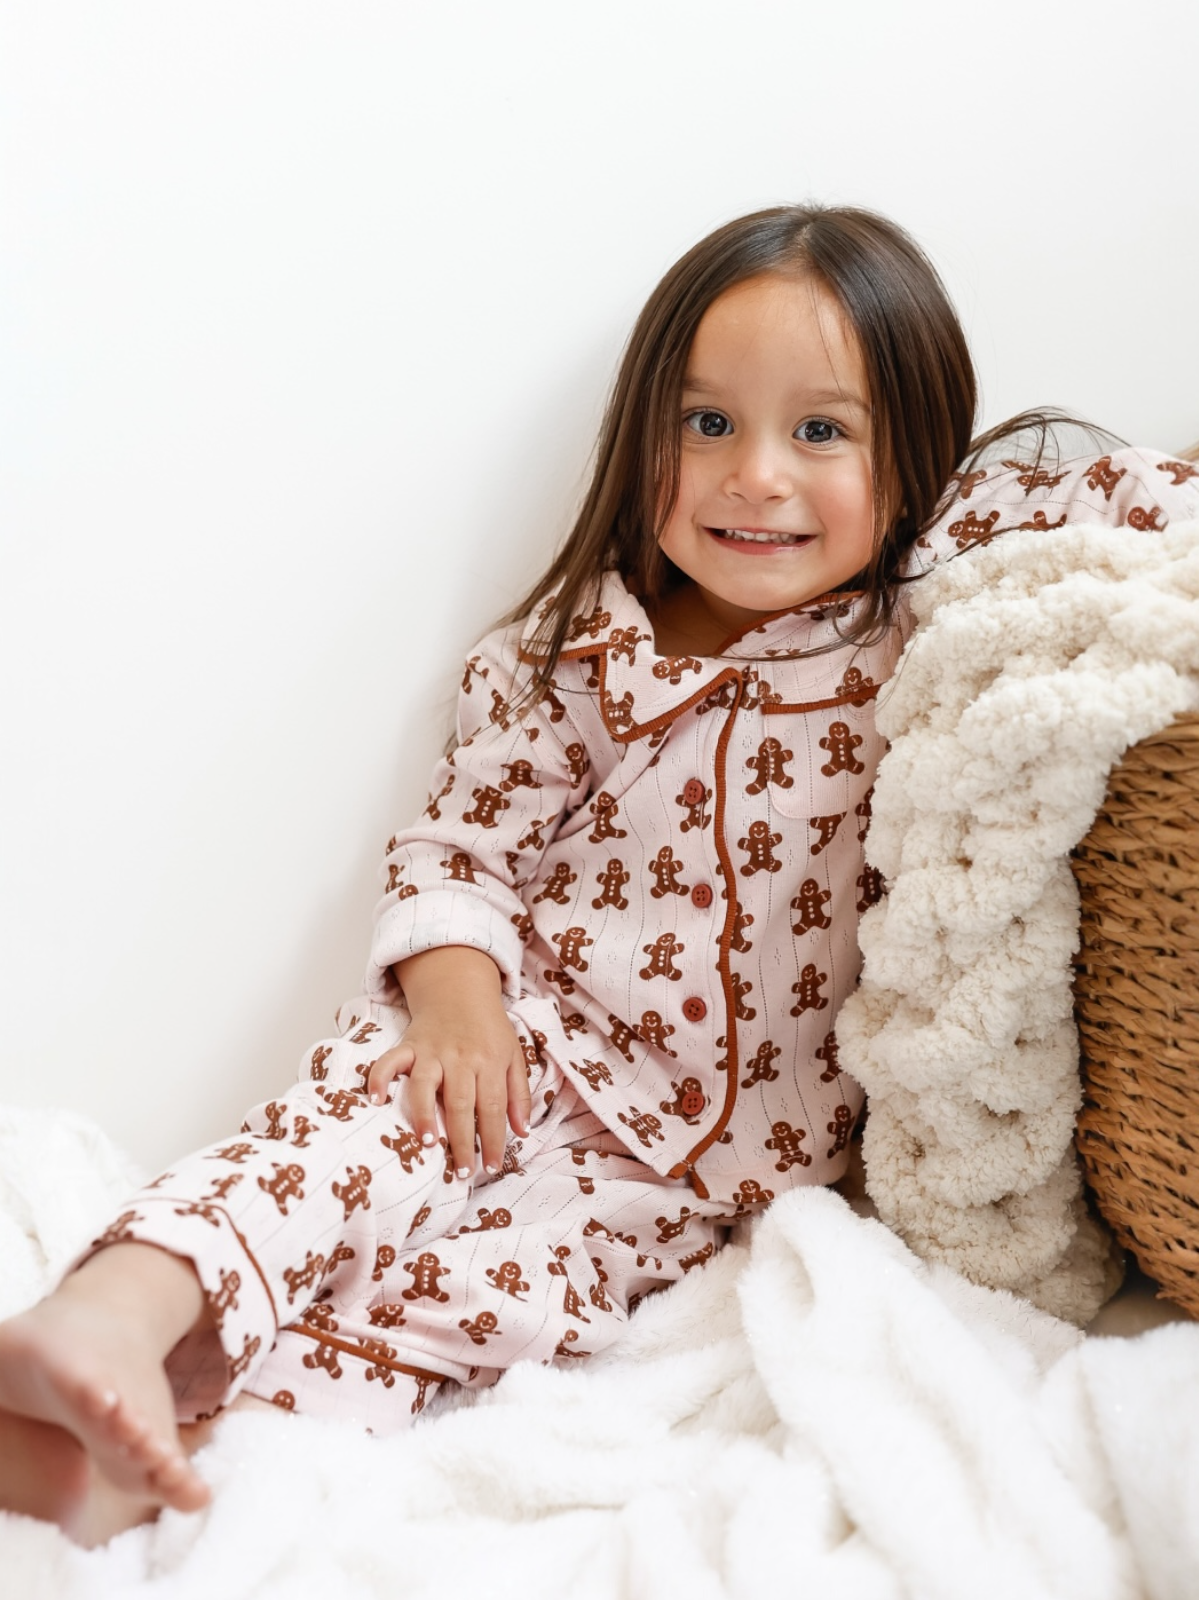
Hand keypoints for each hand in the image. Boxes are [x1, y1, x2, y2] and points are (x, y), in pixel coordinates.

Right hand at [367, 947, 531, 1177]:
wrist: (460, 988)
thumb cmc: (488, 1029)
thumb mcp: (514, 1055)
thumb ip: (519, 1094)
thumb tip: (522, 1132)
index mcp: (490, 1061)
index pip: (493, 1106)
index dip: (493, 1139)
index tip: (492, 1167)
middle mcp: (460, 1058)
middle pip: (461, 1103)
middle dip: (462, 1141)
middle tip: (462, 1172)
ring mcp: (432, 1051)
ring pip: (426, 1085)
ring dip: (426, 1114)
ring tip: (428, 1143)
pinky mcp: (409, 1045)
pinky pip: (390, 1061)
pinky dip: (380, 1078)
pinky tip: (376, 1099)